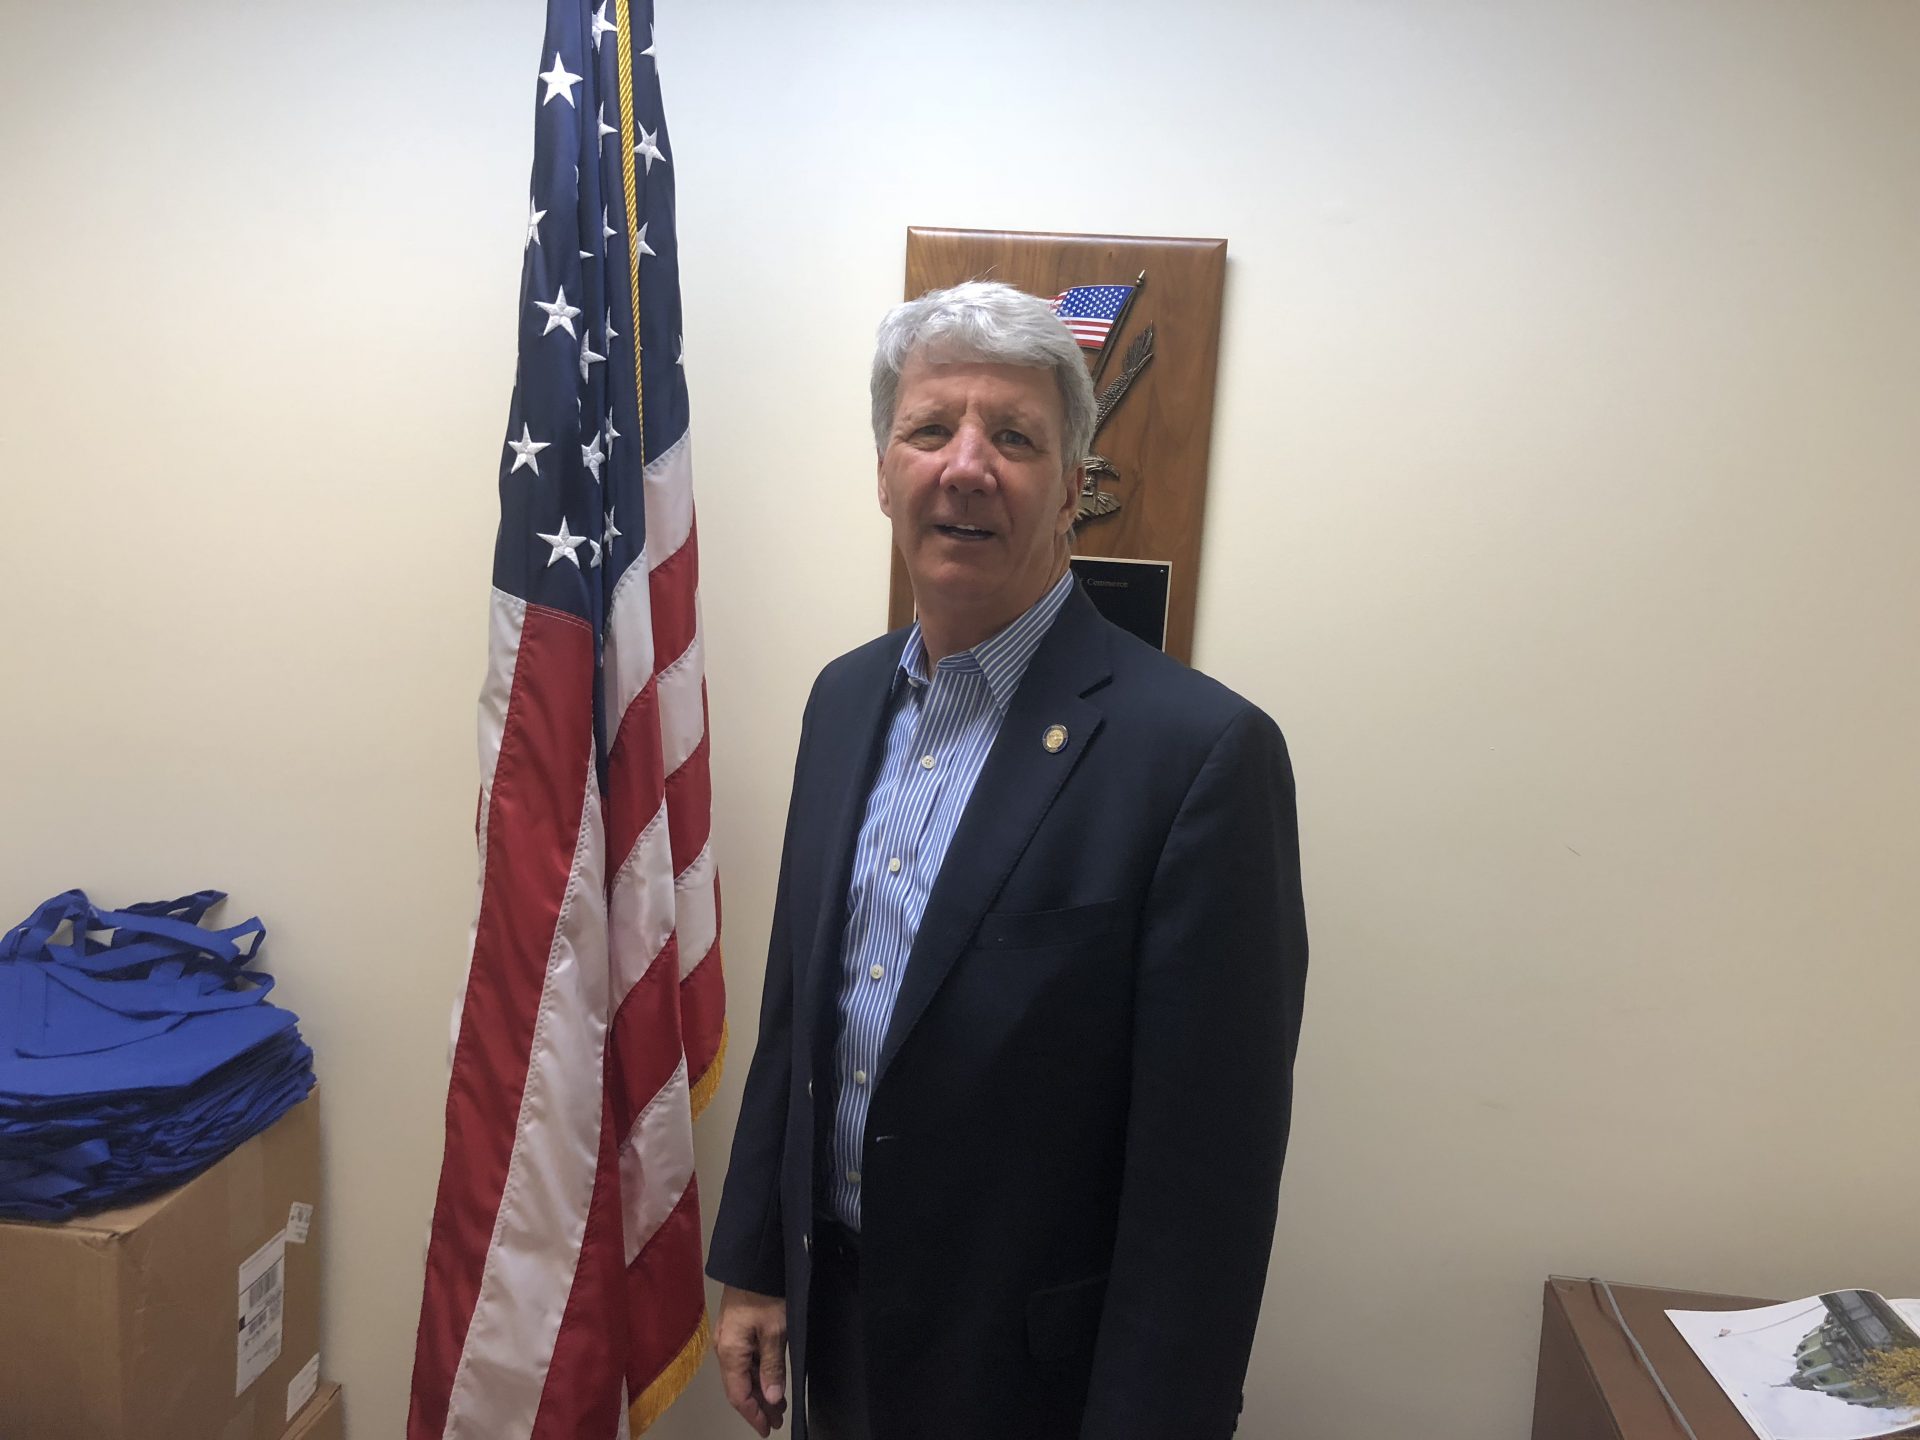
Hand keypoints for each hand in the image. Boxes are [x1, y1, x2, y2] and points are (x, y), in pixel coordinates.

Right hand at [716, 1284, 787, 1434]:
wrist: (754, 1260)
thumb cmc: (765, 1293)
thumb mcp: (775, 1331)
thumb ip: (772, 1366)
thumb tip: (772, 1397)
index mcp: (730, 1352)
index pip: (738, 1395)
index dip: (753, 1415)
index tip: (767, 1429)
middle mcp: (724, 1348)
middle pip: (739, 1387)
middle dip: (758, 1406)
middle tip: (777, 1421)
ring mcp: (729, 1338)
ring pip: (742, 1374)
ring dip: (759, 1391)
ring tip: (778, 1405)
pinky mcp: (736, 1329)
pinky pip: (745, 1360)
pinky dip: (758, 1374)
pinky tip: (770, 1379)